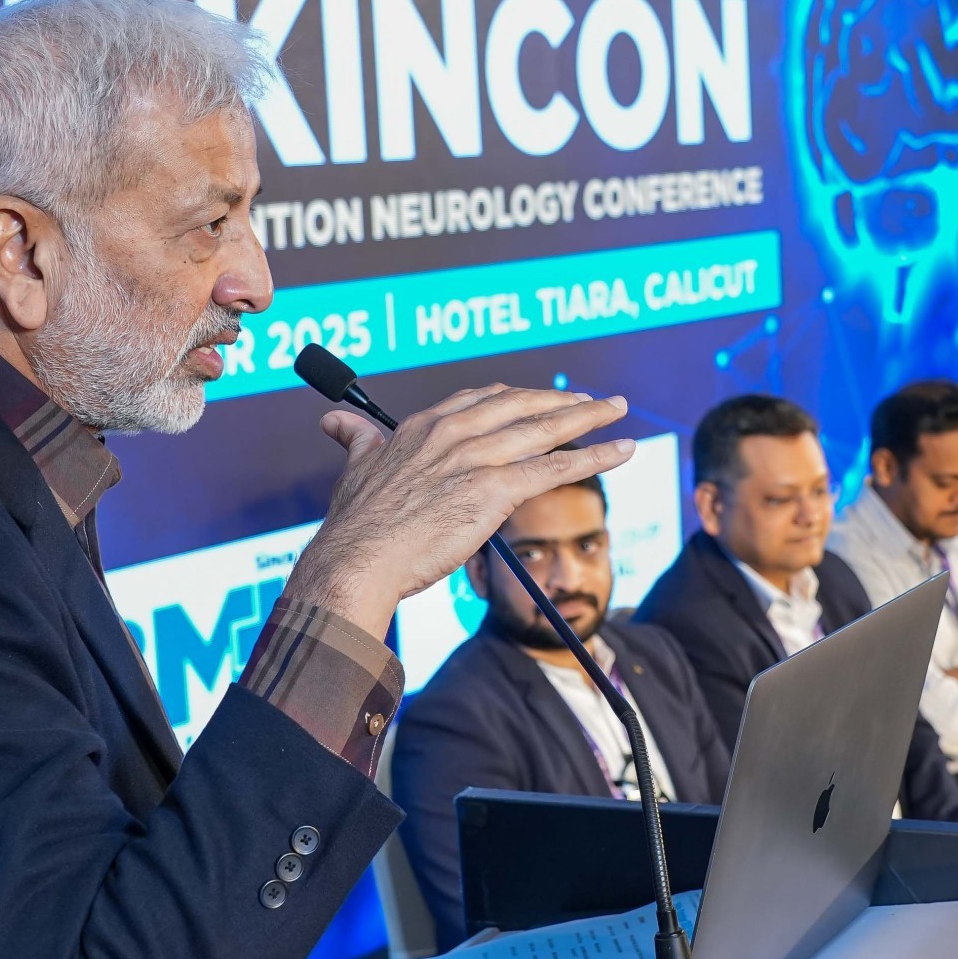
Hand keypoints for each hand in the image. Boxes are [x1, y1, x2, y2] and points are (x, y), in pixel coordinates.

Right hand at [285, 386, 633, 638]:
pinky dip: (594, 456)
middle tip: (595, 400)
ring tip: (619, 411)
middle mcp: (453, 433)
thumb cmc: (354, 526)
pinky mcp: (493, 489)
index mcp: (423, 427)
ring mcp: (476, 459)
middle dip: (562, 400)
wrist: (356, 560)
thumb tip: (335, 421)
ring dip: (589, 418)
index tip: (538, 398)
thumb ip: (355, 439)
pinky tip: (622, 449)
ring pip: (545, 429)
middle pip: (521, 405)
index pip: (481, 399)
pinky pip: (554, 468)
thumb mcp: (354, 467)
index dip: (517, 398)